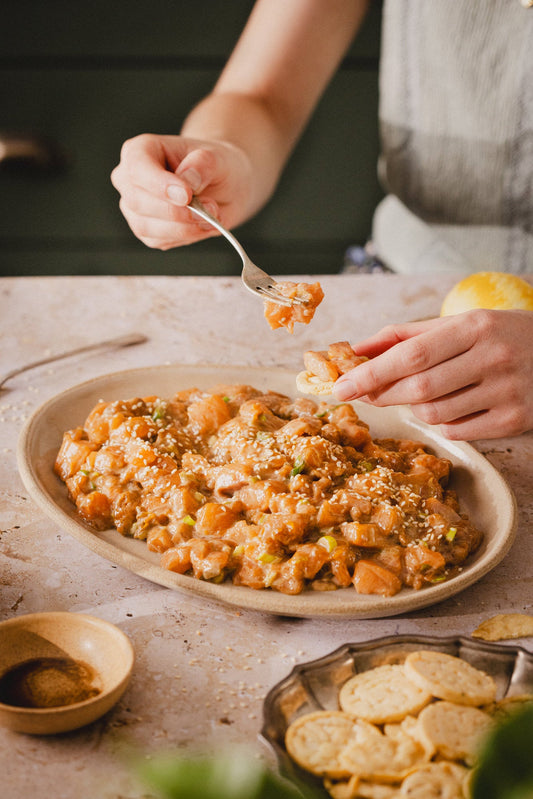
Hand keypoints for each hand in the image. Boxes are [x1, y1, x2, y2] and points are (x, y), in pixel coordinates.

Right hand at [110, 134, 251, 249]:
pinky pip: (159, 240)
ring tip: (211, 215)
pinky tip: (201, 225)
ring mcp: (134, 208)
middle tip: (210, 208)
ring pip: (146, 226)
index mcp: (140, 151)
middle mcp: (130, 179)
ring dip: (184, 227)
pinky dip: (185, 236)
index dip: (160, 184)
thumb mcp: (218, 157)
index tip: (186, 195)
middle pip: (138, 201)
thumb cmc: (213, 167)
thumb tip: (188, 181)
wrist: (223, 187)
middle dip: (177, 211)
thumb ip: (203, 165)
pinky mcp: (146, 231)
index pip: (137, 167)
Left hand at [333, 309, 532, 439]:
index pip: (411, 354)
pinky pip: (458, 431)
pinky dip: (441, 423)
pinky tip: (448, 408)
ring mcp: (507, 392)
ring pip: (435, 413)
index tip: (341, 386)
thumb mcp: (461, 324)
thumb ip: (407, 335)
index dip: (372, 373)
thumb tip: (356, 349)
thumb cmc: (502, 335)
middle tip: (361, 395)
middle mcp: (493, 358)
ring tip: (419, 395)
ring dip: (414, 408)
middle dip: (383, 394)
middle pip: (419, 387)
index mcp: (476, 327)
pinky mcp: (515, 420)